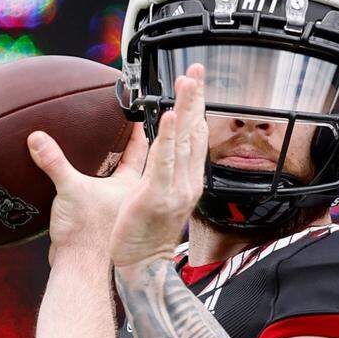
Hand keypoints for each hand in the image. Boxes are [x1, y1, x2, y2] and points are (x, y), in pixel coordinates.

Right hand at [27, 119, 147, 262]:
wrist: (80, 269)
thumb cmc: (88, 235)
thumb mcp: (71, 190)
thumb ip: (55, 162)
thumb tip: (37, 138)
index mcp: (130, 185)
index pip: (140, 149)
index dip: (138, 130)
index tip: (136, 113)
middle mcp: (126, 195)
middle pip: (128, 162)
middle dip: (121, 145)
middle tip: (114, 125)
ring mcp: (112, 208)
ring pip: (110, 179)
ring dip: (103, 165)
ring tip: (93, 147)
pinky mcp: (96, 219)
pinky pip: (93, 193)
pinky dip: (87, 183)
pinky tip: (73, 178)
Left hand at [109, 63, 208, 271]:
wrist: (140, 267)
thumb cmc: (141, 236)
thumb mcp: (154, 198)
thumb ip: (157, 173)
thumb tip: (155, 152)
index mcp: (186, 181)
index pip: (194, 137)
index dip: (196, 108)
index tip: (196, 84)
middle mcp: (186, 182)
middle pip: (194, 132)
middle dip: (197, 99)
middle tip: (198, 70)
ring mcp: (175, 189)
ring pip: (183, 141)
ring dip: (187, 108)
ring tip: (188, 82)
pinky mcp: (158, 196)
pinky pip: (166, 161)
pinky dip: (172, 137)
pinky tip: (175, 116)